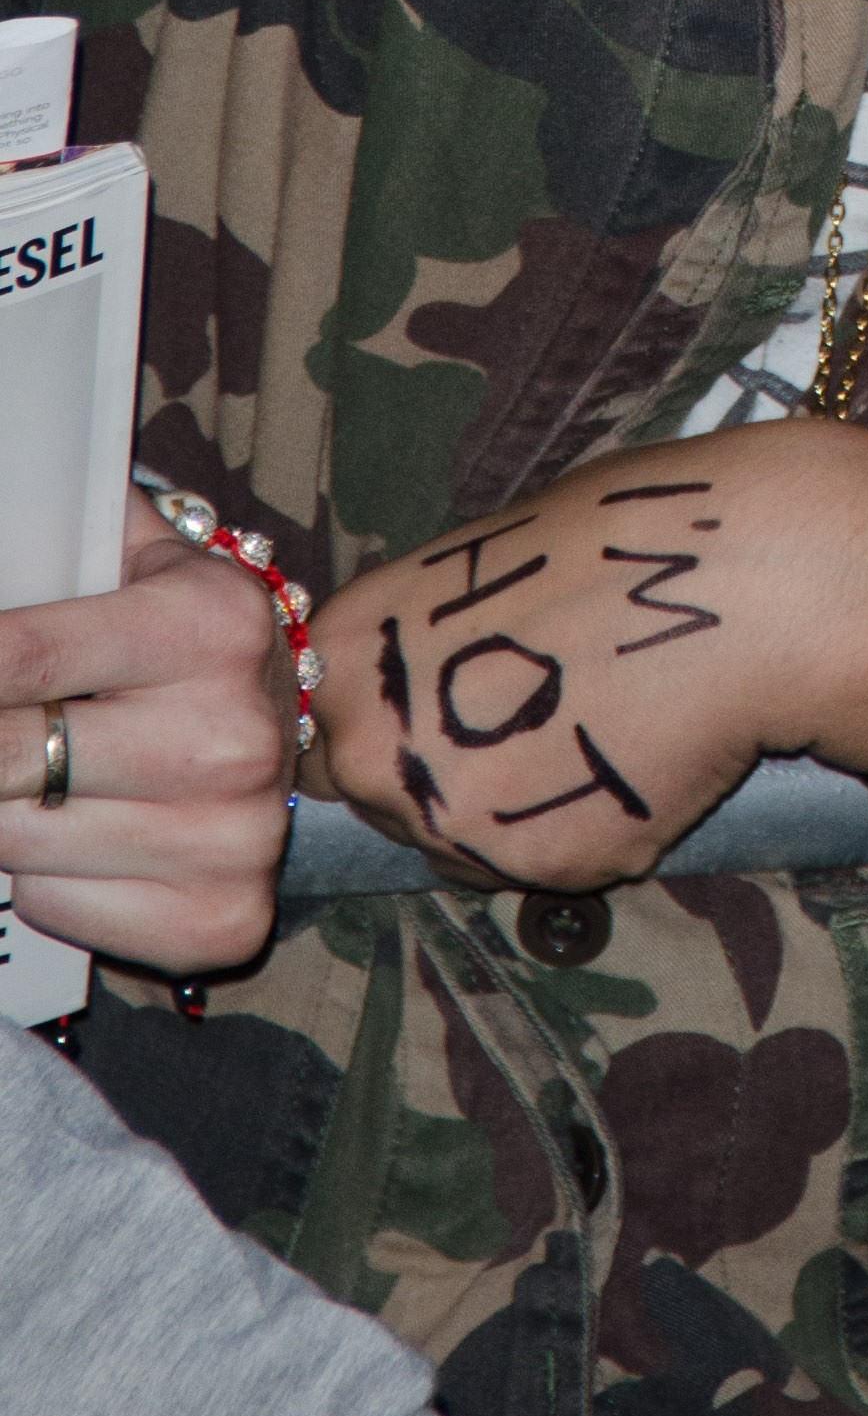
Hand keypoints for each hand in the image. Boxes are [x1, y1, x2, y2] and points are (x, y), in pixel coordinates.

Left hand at [0, 488, 291, 976]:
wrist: (290, 735)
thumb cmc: (181, 640)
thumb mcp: (141, 559)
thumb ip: (63, 533)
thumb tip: (5, 495)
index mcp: (214, 622)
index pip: (18, 652)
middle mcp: (234, 734)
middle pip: (2, 755)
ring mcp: (234, 835)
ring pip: (13, 840)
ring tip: (28, 774)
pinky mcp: (223, 920)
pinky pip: (56, 904)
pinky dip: (40, 878)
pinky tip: (74, 835)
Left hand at [301, 422, 867, 892]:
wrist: (754, 584)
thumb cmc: (637, 532)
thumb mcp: (497, 553)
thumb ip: (438, 629)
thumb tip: (433, 663)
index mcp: (352, 645)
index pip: (313, 718)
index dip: (378, 713)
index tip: (429, 703)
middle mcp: (372, 742)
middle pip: (373, 789)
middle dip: (435, 766)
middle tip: (526, 716)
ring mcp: (450, 814)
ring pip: (457, 837)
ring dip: (506, 806)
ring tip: (596, 728)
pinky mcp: (535, 866)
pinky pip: (541, 863)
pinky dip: (584, 828)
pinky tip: (640, 758)